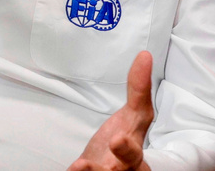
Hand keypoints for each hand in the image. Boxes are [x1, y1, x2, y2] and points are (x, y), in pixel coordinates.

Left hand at [68, 51, 154, 170]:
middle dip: (112, 165)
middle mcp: (122, 169)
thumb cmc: (123, 142)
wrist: (108, 166)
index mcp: (135, 155)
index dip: (127, 149)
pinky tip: (70, 168)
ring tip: (80, 165)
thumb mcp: (135, 115)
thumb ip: (139, 88)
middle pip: (119, 170)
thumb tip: (144, 56)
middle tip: (101, 154)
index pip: (133, 153)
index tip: (118, 139)